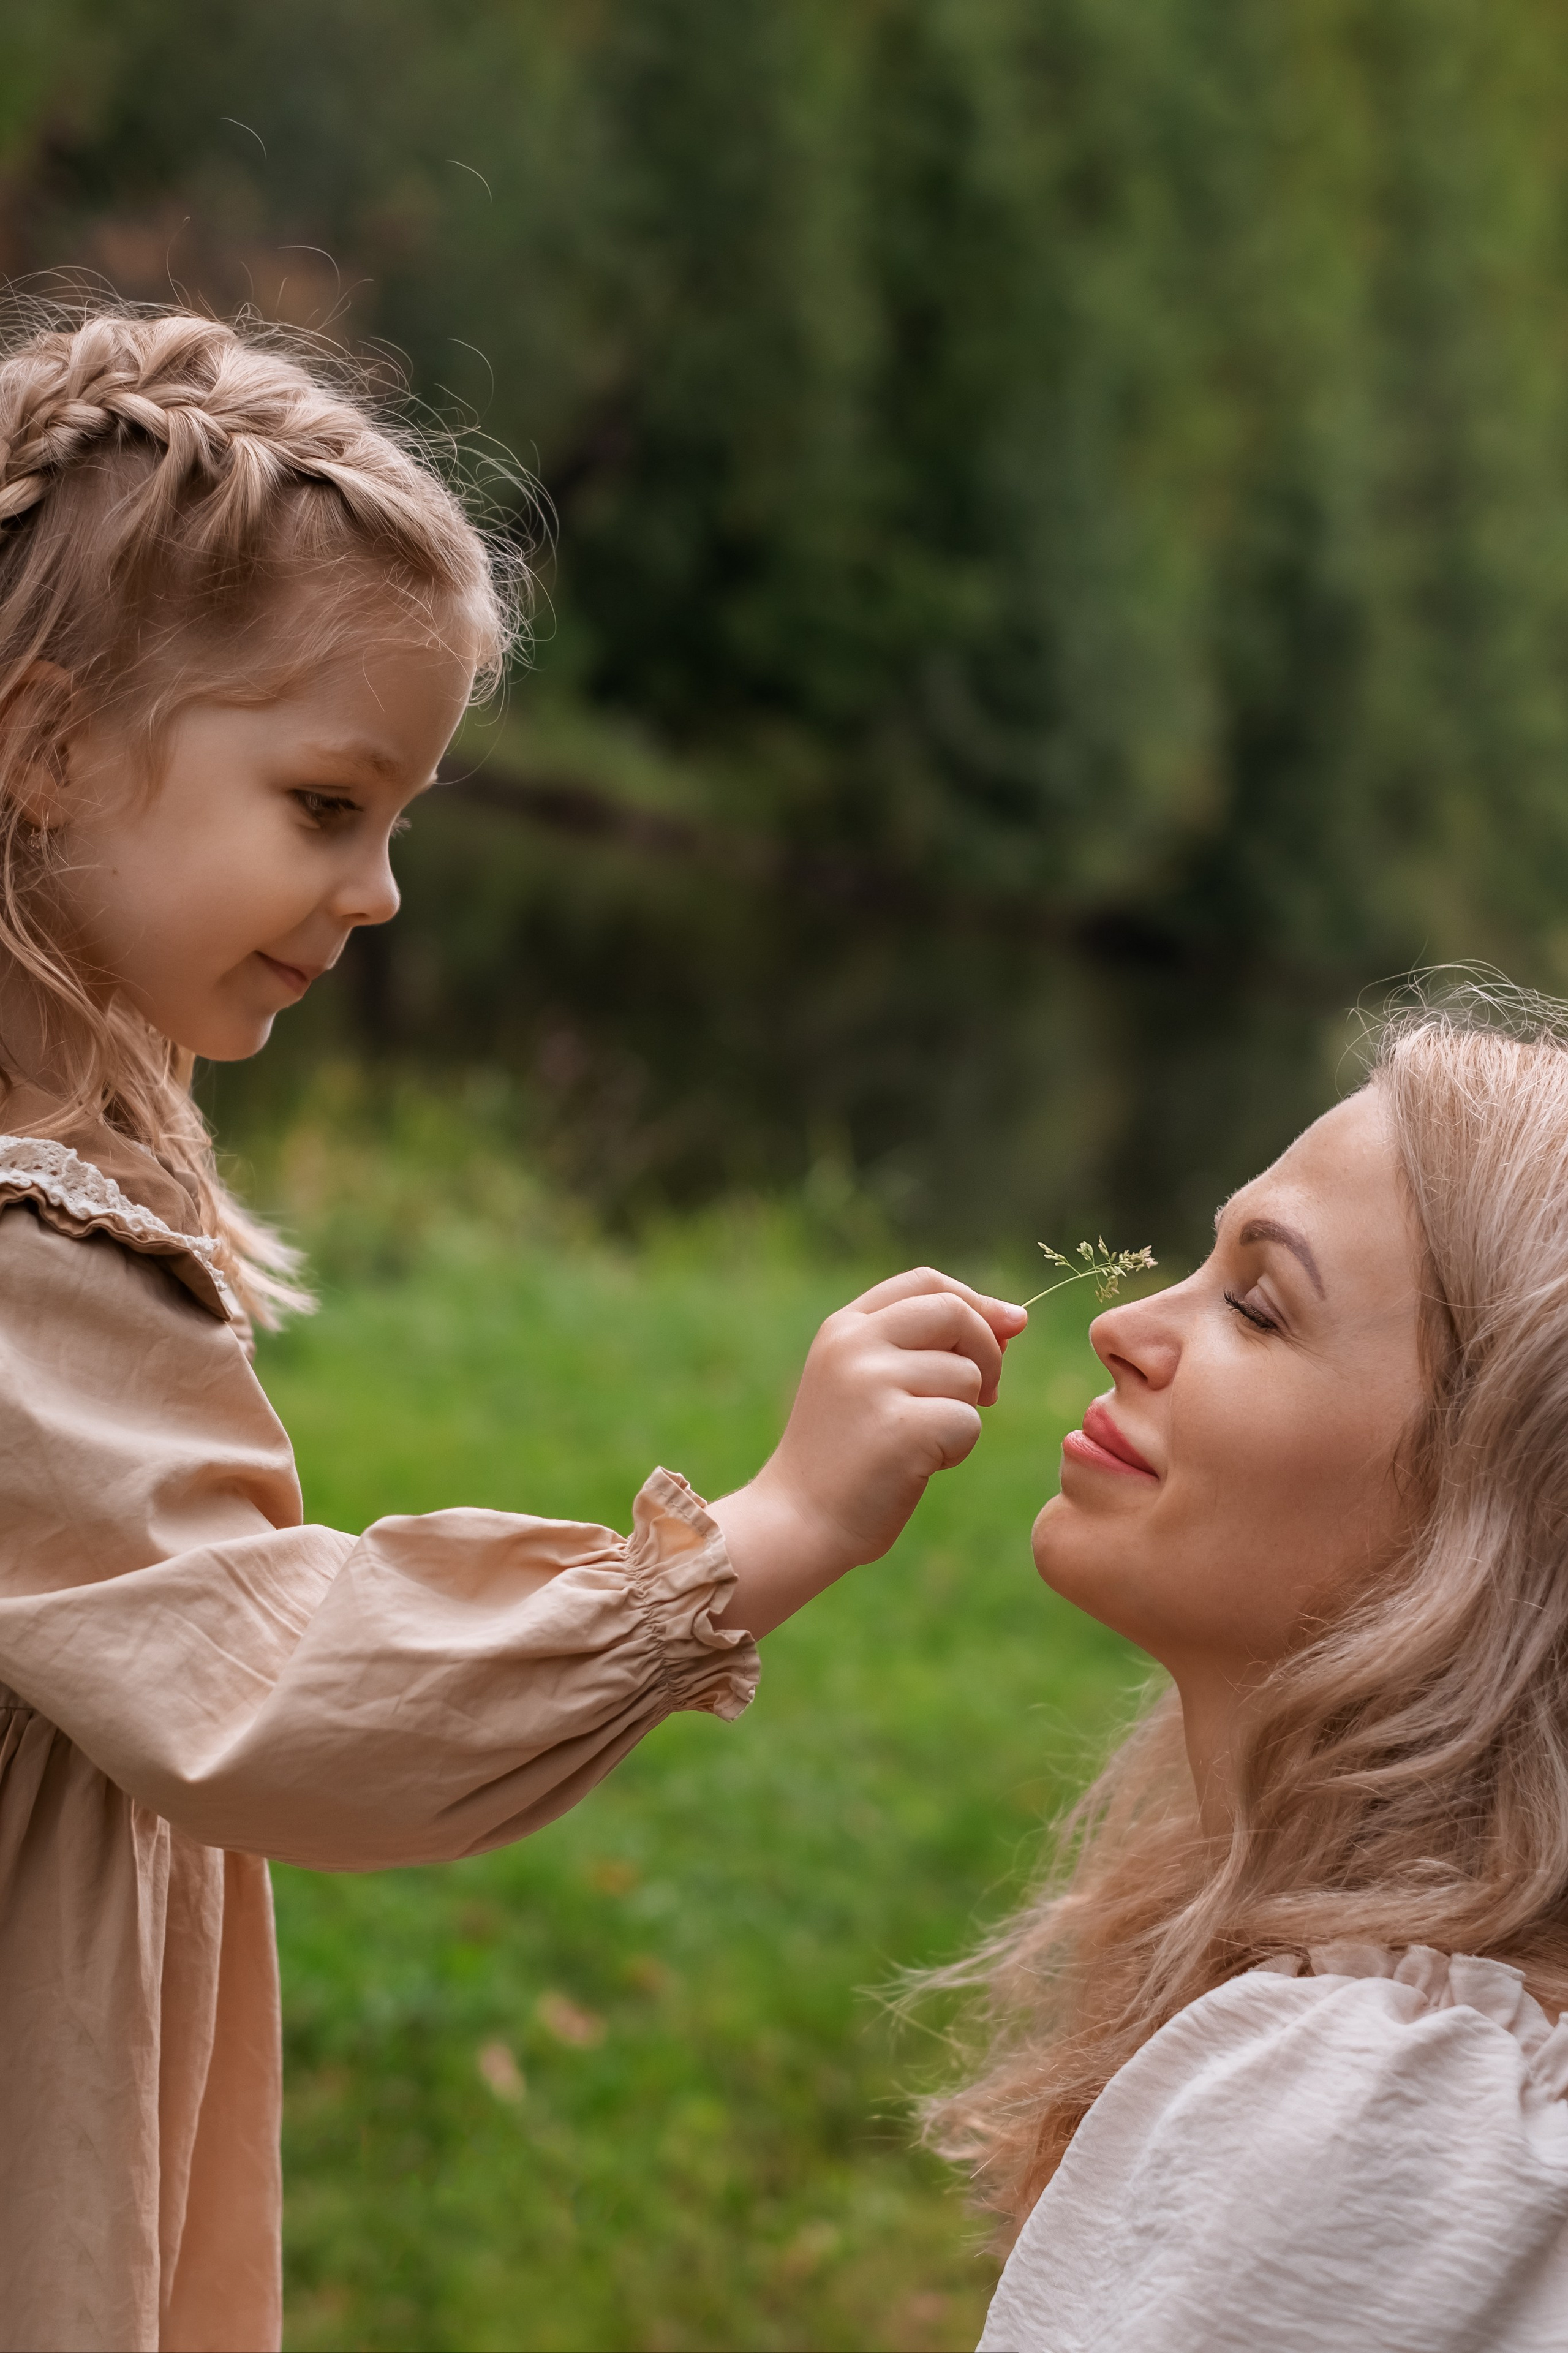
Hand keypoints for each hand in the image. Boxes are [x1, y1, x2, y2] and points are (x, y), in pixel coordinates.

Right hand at [710, 1268, 1026, 1637]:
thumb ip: (924, 1345)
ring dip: (965, 1412)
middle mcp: (854, 1344)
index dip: (975, 1299)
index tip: (1009, 1325)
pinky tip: (920, 1466)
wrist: (796, 1520)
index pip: (925, 1282)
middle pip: (954, 1313)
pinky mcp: (900, 1427)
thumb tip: (1013, 1319)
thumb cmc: (843, 1455)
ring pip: (967, 1375)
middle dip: (987, 1349)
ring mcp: (873, 1383)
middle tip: (987, 1393)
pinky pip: (968, 1422)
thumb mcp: (867, 1381)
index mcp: (844, 1327)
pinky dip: (959, 1449)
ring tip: (923, 1442)